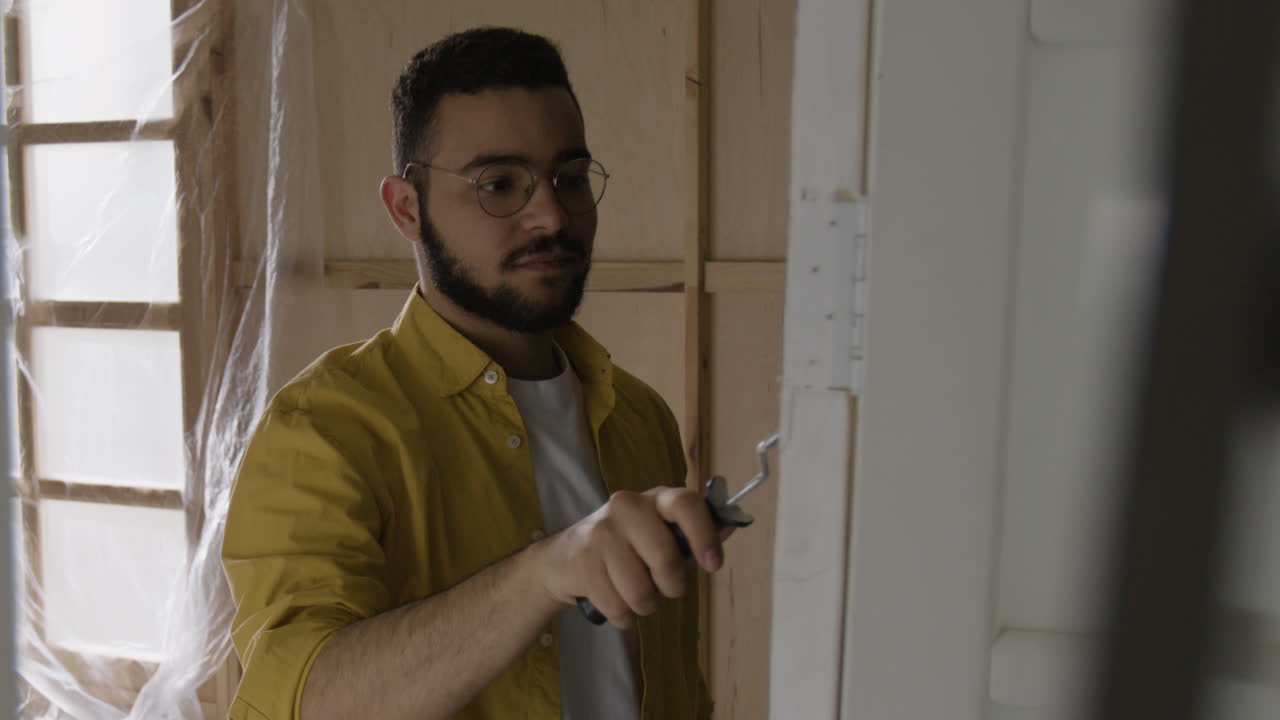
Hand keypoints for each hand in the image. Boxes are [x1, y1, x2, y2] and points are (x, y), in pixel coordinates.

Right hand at [532, 487, 723, 628]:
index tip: (714, 565)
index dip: (704, 535)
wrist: (564, 559)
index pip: (685, 503)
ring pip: (641, 591)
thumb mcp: (660, 533)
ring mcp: (601, 533)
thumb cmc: (626, 547)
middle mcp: (627, 507)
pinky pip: (618, 608)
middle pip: (666, 558)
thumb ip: (694, 533)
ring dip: (645, 605)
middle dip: (672, 585)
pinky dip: (623, 616)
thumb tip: (732, 524)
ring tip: (636, 594)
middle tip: (666, 587)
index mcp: (655, 498)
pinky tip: (614, 600)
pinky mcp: (583, 562)